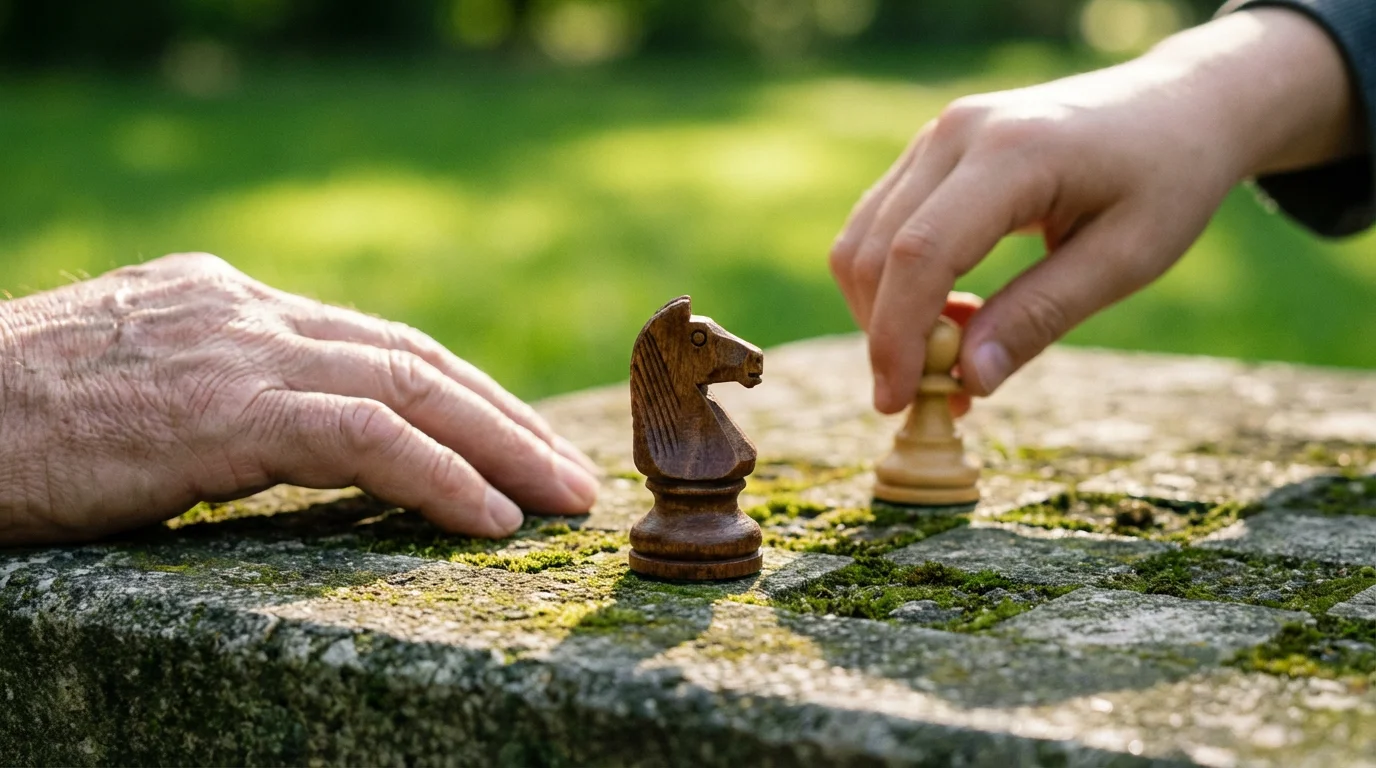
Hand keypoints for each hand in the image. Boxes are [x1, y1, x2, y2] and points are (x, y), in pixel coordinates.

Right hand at [0, 252, 599, 544]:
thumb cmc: (16, 425)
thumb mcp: (143, 392)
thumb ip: (229, 399)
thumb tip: (306, 443)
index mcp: (232, 304)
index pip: (380, 344)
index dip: (462, 393)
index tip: (515, 440)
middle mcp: (247, 311)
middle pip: (414, 358)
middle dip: (505, 417)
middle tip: (567, 473)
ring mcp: (237, 351)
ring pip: (411, 388)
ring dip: (501, 446)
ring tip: (560, 500)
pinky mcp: (222, 407)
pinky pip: (366, 437)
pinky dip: (440, 475)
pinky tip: (491, 518)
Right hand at [830, 8, 1360, 413]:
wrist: (1178, 107)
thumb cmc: (1167, 180)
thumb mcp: (1125, 260)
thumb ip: (1041, 316)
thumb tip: (967, 380)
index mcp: (1014, 152)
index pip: (921, 252)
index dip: (897, 335)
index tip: (897, 401)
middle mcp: (959, 132)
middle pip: (875, 249)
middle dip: (885, 334)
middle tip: (928, 396)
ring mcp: (939, 134)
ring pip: (863, 239)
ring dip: (886, 311)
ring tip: (950, 357)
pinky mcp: (933, 148)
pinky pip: (881, 224)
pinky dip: (895, 282)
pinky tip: (951, 315)